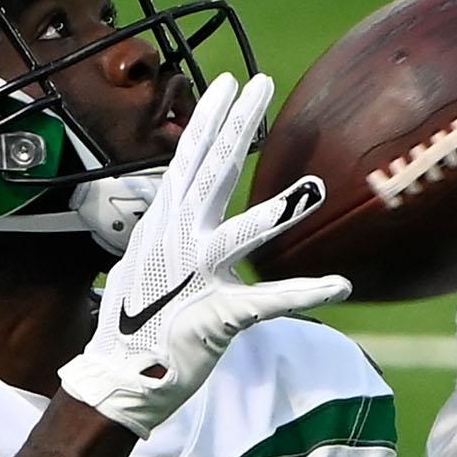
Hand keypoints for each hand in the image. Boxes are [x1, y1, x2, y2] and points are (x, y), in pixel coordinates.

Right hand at [58, 73, 349, 436]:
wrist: (120, 373)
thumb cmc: (136, 320)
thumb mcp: (144, 258)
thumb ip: (168, 227)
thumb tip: (178, 202)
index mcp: (164, 226)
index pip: (187, 160)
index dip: (208, 120)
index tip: (227, 83)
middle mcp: (178, 242)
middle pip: (210, 174)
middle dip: (236, 126)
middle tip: (261, 82)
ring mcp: (196, 278)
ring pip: (239, 235)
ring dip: (276, 213)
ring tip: (311, 190)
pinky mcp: (216, 316)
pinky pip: (266, 304)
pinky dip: (301, 294)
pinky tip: (336, 285)